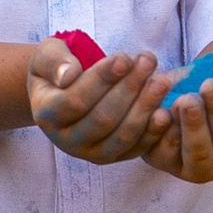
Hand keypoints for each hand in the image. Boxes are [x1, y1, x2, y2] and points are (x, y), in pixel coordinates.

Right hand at [27, 37, 165, 163]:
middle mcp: (66, 140)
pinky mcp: (114, 157)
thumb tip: (69, 75)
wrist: (65, 90)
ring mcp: (90, 153)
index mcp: (46, 115)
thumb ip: (54, 61)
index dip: (101, 80)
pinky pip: (136, 149)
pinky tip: (166, 111)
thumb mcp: (48, 55)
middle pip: (102, 120)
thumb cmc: (59, 68)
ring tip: (162, 80)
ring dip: (145, 108)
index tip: (123, 57)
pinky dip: (153, 132)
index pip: (75, 101)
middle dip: (129, 89)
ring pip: (121, 137)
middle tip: (149, 62)